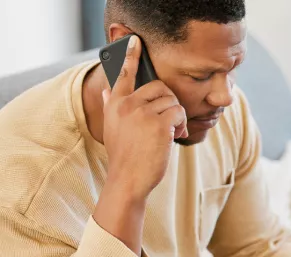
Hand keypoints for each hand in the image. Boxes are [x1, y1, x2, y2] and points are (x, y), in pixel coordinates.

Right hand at [101, 35, 187, 199]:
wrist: (128, 180)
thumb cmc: (124, 156)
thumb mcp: (112, 128)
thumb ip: (112, 106)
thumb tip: (106, 89)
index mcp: (115, 104)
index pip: (123, 74)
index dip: (130, 56)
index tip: (135, 41)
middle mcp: (127, 104)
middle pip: (159, 87)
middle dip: (169, 101)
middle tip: (169, 120)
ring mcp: (143, 113)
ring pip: (172, 101)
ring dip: (177, 117)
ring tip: (170, 133)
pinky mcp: (159, 124)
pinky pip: (179, 113)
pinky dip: (182, 125)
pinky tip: (176, 137)